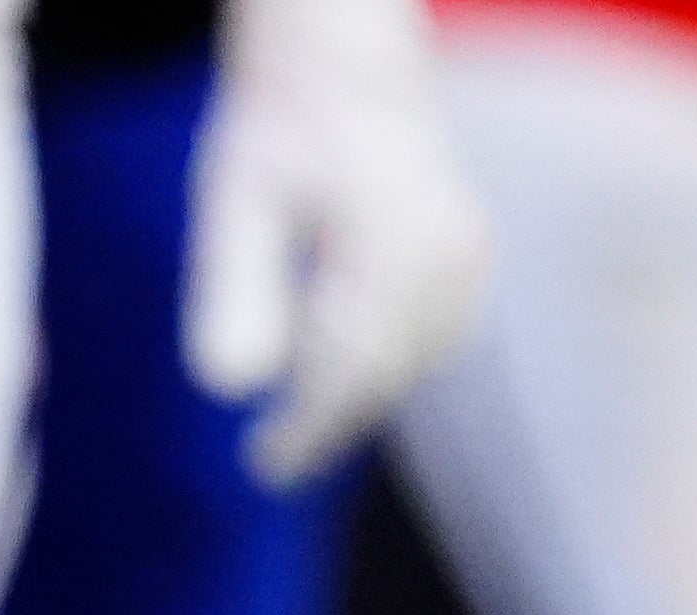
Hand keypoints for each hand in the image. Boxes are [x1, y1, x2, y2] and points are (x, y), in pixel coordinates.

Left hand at [186, 0, 489, 489]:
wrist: (341, 66)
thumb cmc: (277, 129)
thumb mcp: (235, 204)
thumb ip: (235, 290)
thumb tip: (229, 389)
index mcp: (393, 247)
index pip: (352, 371)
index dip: (309, 428)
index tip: (265, 466)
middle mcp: (445, 254)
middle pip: (388, 371)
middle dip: (332, 421)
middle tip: (273, 460)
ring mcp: (465, 251)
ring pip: (418, 356)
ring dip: (362, 396)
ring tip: (299, 431)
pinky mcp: (467, 250)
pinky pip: (437, 329)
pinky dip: (392, 361)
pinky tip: (343, 376)